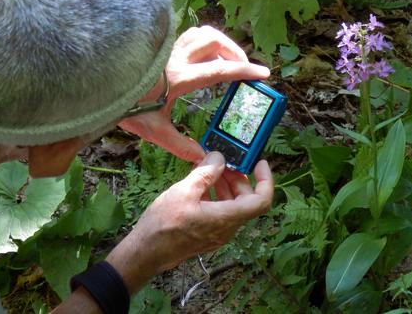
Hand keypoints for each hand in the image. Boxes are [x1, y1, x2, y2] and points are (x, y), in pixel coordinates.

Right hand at [105, 152, 273, 293]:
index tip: (259, 162)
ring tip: (207, 168)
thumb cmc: (163, 225)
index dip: (265, 180)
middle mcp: (227, 228)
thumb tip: (220, 157)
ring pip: (232, 204)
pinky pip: (220, 211)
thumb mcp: (184, 191)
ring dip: (224, 184)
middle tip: (222, 161)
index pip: (261, 201)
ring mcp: (217, 233)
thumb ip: (206, 173)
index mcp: (226, 218)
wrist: (146, 253)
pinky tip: (199, 183)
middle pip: (245, 199)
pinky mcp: (207, 233)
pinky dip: (215, 194)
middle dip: (237, 177)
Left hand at [119, 26, 269, 162]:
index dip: (245, 72)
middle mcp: (176, 58)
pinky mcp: (162, 47)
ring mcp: (169, 49)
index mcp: (180, 78)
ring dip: (221, 43)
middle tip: (243, 69)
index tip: (264, 73)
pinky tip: (204, 56)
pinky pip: (190, 35)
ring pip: (203, 33)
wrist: (97, 85)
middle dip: (235, 52)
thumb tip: (203, 157)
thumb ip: (181, 145)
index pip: (220, 70)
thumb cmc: (124, 107)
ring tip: (228, 60)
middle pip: (215, 42)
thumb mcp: (154, 131)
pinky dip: (204, 41)